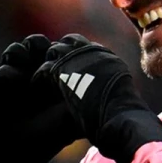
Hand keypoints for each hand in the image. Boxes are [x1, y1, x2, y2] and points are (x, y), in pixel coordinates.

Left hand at [34, 34, 161, 162]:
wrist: (122, 119)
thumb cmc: (124, 118)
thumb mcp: (120, 95)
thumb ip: (110, 87)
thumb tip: (106, 95)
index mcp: (109, 58)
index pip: (88, 47)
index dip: (77, 57)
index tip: (71, 69)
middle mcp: (95, 53)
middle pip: (71, 43)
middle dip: (61, 55)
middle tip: (54, 72)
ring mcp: (79, 59)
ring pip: (55, 51)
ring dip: (49, 65)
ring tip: (43, 79)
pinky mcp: (64, 70)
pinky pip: (45, 68)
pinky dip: (39, 78)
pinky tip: (37, 87)